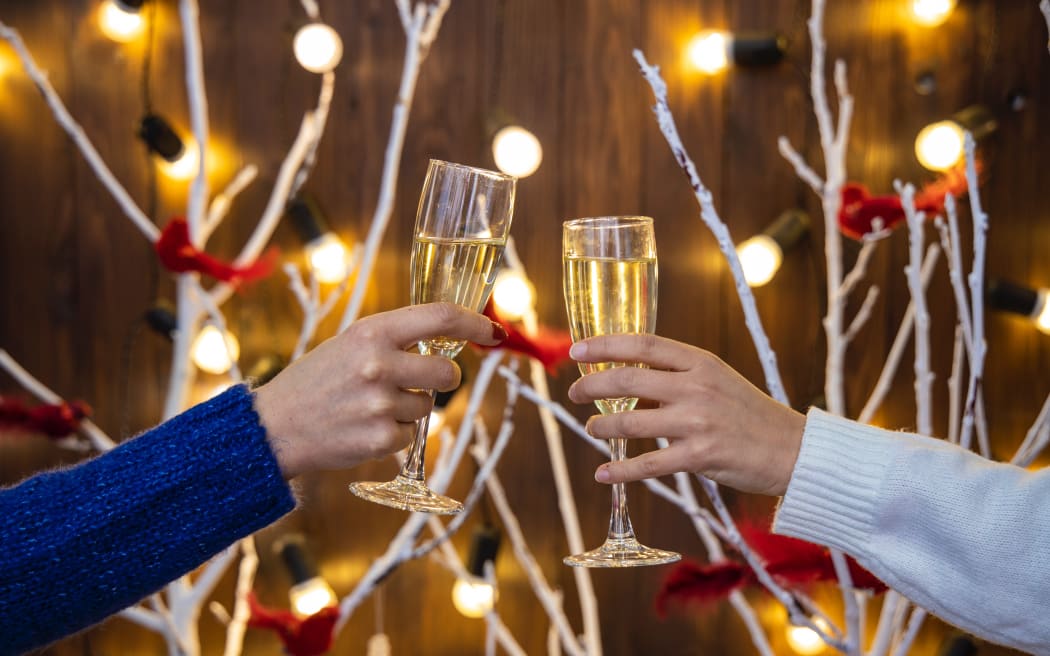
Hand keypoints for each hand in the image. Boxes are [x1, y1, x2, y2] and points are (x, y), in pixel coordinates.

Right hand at [254, 303, 506, 478]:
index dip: (475, 323)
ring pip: (428, 407)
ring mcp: (381, 404)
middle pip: (448, 372)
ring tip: (369, 406)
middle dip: (443, 378)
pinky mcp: (380, 439)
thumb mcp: (350, 344)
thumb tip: (448, 339)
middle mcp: (379, 364)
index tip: (494, 331)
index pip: (441, 317)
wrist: (273, 427)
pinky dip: (393, 434)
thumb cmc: (316, 381)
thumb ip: (395, 339)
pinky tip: (361, 427)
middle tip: (420, 381)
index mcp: (372, 332)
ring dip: (409, 409)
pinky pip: (410, 434)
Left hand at [567, 334, 804, 495]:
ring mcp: (698, 422)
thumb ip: (677, 377)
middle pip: (628, 379)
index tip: (577, 350)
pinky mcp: (700, 456)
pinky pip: (648, 463)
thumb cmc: (749, 414)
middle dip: (592, 386)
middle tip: (574, 393)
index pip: (643, 344)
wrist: (793, 450)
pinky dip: (620, 470)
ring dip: (602, 425)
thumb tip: (628, 381)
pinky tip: (603, 473)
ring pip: (631, 421)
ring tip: (591, 427)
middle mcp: (696, 387)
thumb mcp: (717, 381)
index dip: (605, 345)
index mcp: (700, 362)